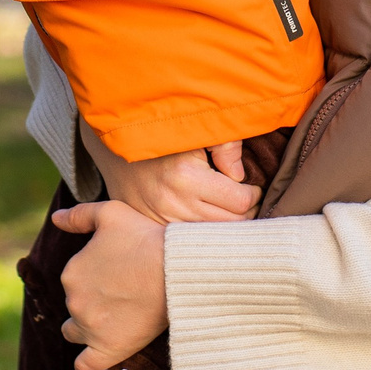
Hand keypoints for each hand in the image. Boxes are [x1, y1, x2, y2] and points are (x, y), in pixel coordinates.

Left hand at [54, 200, 169, 369]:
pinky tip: (99, 354)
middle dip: (92, 302)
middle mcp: (74, 301)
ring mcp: (89, 328)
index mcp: (71, 272)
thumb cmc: (146, 237)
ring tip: (114, 321)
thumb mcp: (110, 213)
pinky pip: (85, 366)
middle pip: (75, 306)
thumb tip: (55, 219)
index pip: (74, 280)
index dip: (94, 278)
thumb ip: (78, 215)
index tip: (118, 276)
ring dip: (87, 329)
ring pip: (75, 333)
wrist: (175, 268)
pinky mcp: (107, 350)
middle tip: (122, 296)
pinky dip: (88, 363)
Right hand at [96, 141, 255, 224]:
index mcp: (187, 177)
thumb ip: (226, 145)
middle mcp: (172, 204)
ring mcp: (160, 220)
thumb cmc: (163, 132)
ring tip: (228, 209)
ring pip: (211, 238)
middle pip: (230, 226)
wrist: (117, 143)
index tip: (252, 186)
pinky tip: (207, 218)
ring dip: (226, 226)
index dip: (253, 193)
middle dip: (245, 212)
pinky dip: (203, 233)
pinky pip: (188, 241)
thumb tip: (241, 177)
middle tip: (246, 199)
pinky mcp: (152, 228)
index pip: (241, 201)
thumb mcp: (196, 128)